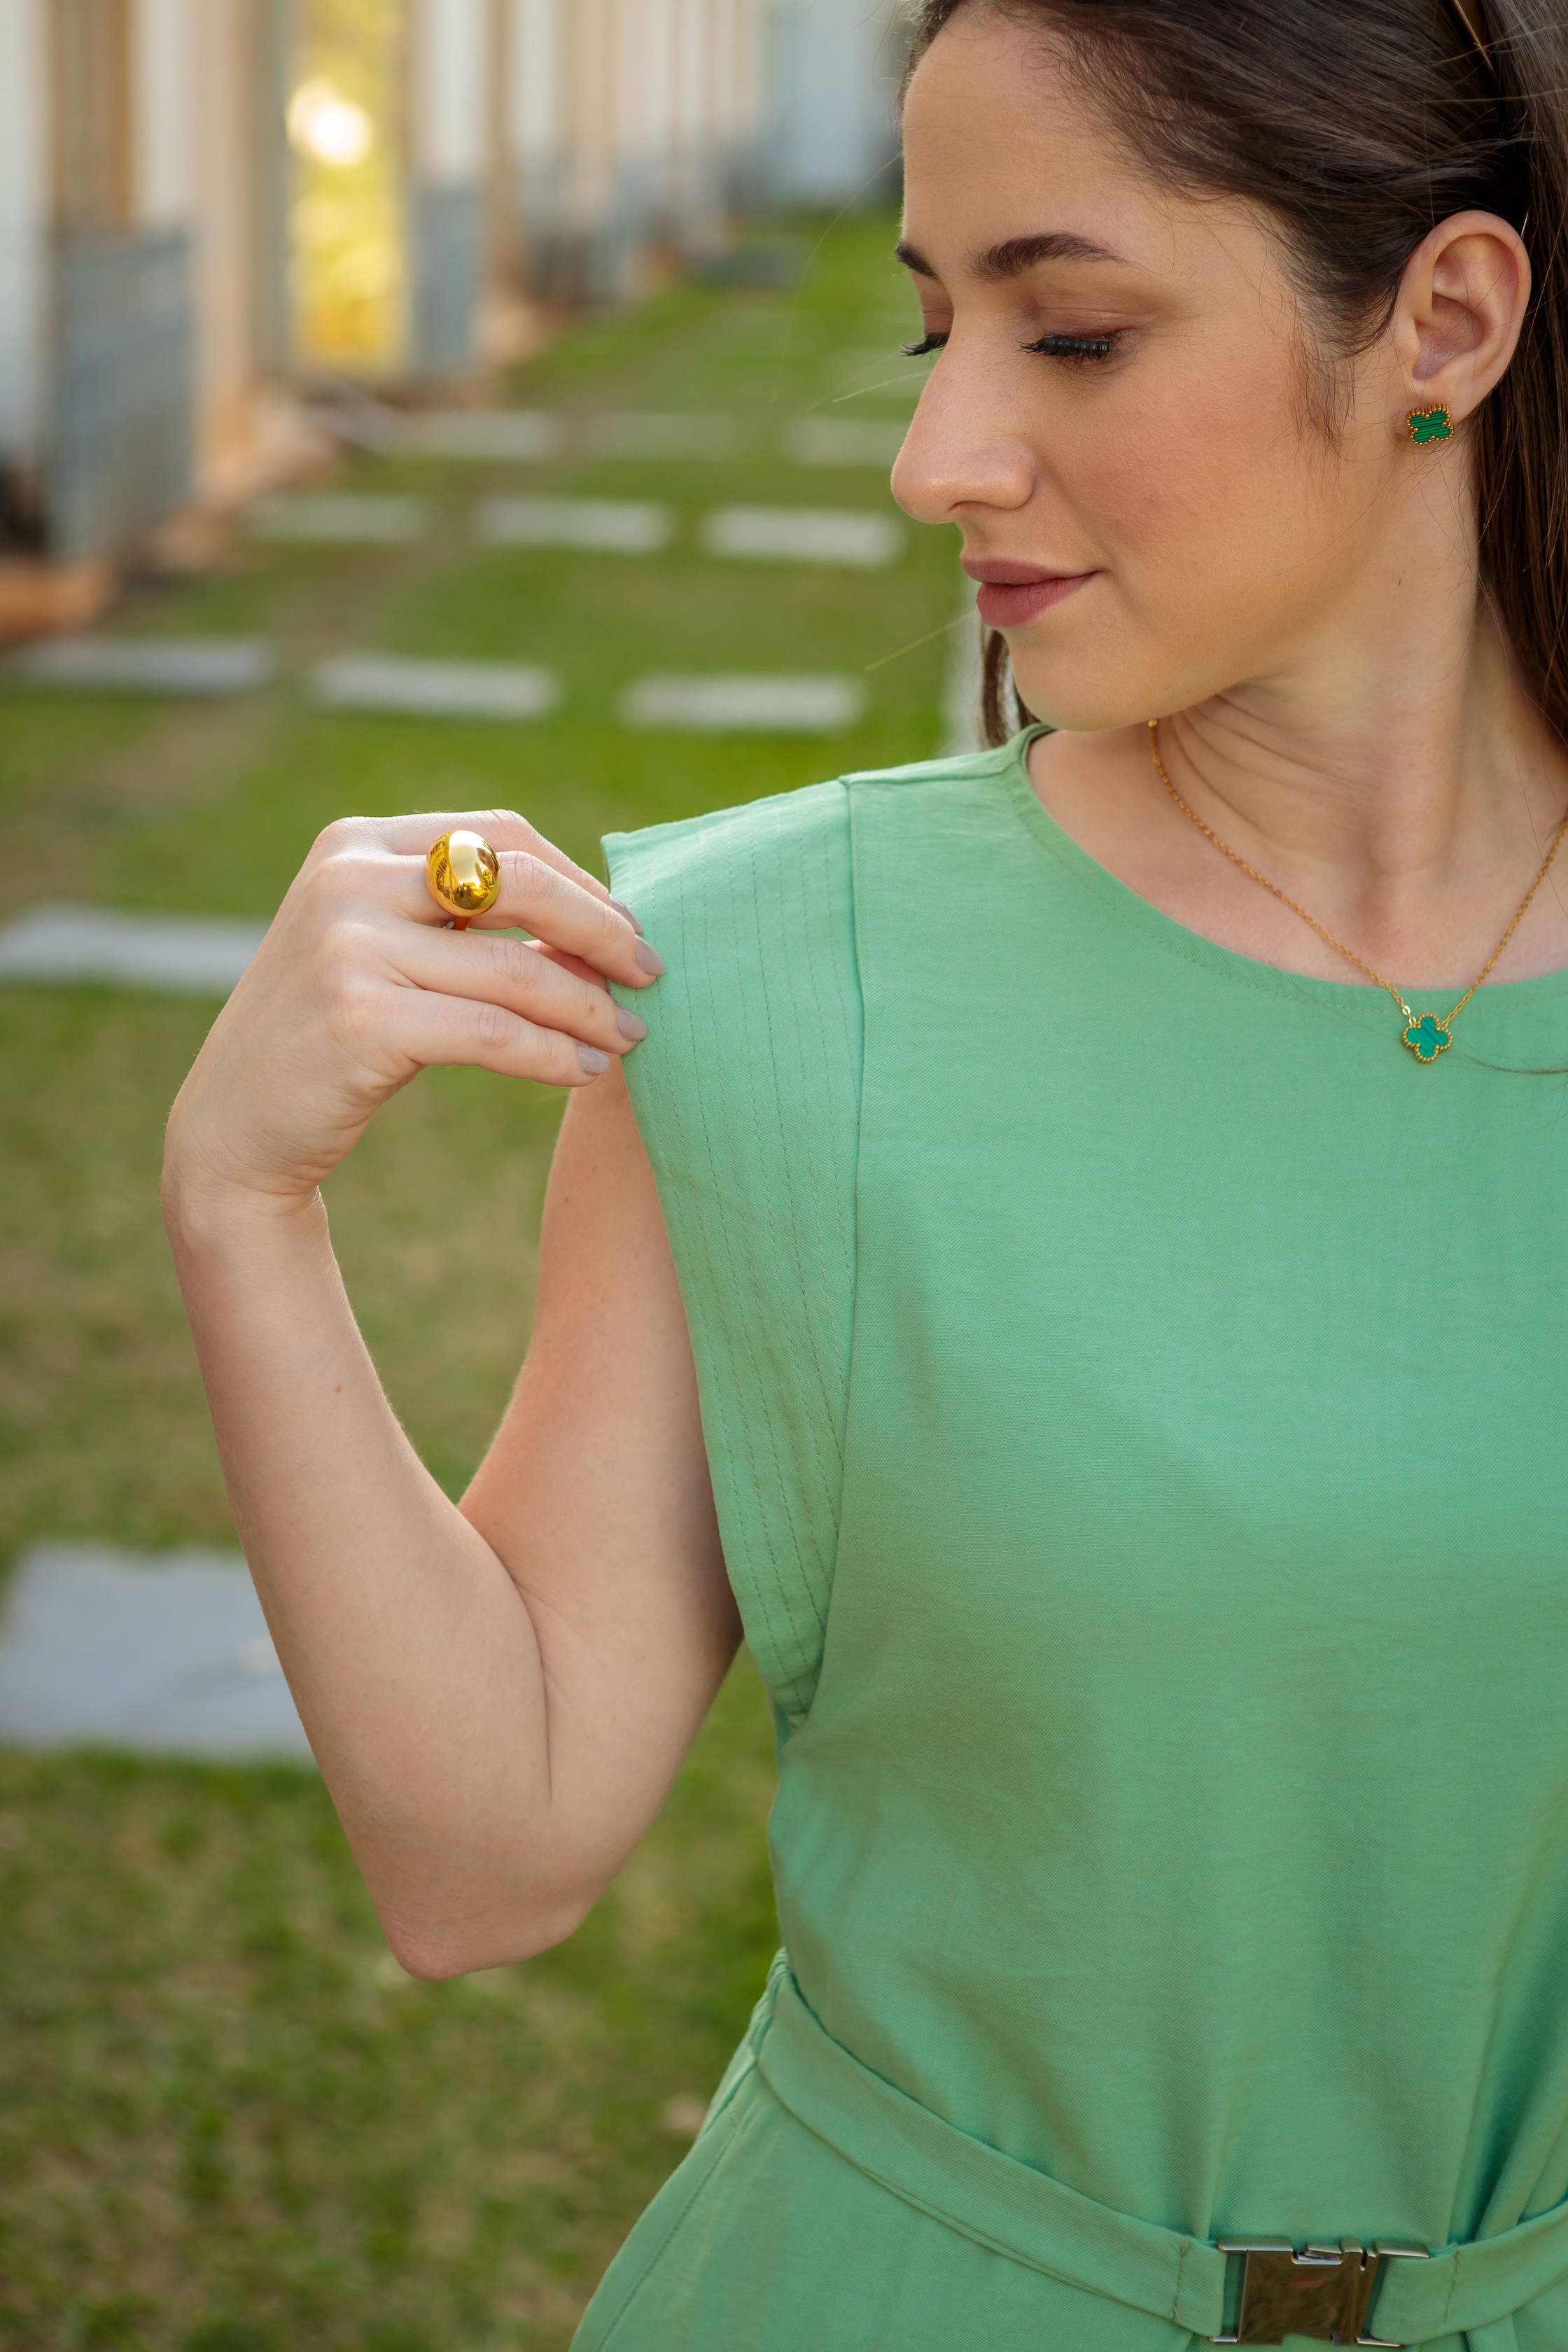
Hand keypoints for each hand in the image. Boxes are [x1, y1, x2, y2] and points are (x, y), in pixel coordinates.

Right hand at [164, 808, 660, 1216]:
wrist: (236, 1127)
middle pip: (521, 884)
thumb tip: (603, 918)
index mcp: (356, 843)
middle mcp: (348, 880)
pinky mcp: (361, 1020)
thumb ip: (460, 916)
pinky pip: (495, 1034)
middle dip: (603, 931)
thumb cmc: (331, 1036)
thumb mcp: (381, 947)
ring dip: (590, 1007)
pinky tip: (585, 1072)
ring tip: (632, 1037)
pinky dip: (553, 1053)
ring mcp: (348, 947)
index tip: (629, 927)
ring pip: (517, 970)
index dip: (579, 880)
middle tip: (653, 974)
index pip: (501, 834)